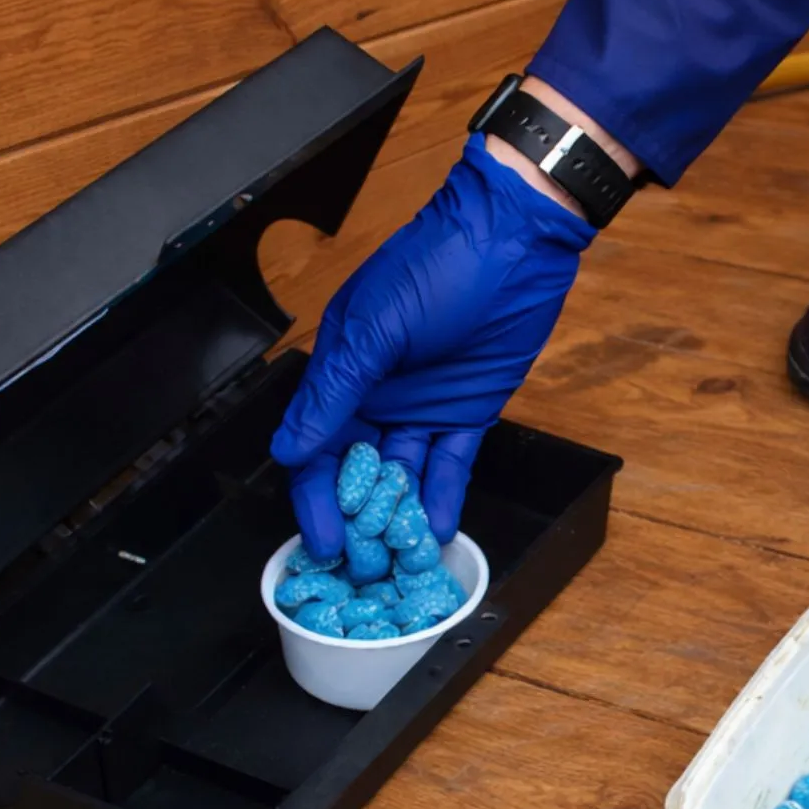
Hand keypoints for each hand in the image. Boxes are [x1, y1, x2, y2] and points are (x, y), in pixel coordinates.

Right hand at [270, 134, 596, 557]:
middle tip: (364, 568)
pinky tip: (439, 530)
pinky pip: (450, 464)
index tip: (322, 543)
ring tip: (400, 561)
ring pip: (402, 475)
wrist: (517, 240)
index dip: (315, 498)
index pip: (315, 448)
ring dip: (399, 516)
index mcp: (343, 371)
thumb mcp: (378, 327)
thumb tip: (290, 449)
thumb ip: (337, 391)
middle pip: (357, 472)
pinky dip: (443, 496)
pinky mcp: (468, 412)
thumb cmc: (439, 267)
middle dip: (358, 521)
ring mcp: (422, 406)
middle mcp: (377, 395)